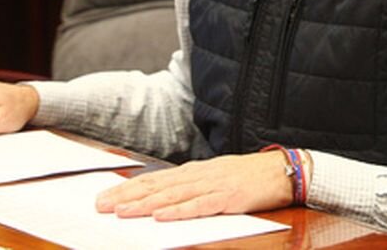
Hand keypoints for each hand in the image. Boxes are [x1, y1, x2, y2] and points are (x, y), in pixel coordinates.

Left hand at [96, 151, 292, 220]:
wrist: (285, 170)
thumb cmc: (252, 177)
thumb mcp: (218, 178)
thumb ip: (193, 187)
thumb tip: (164, 198)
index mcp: (197, 172)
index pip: (156, 180)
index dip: (129, 187)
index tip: (105, 196)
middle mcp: (201, 175)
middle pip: (159, 186)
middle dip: (128, 195)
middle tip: (101, 205)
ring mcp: (215, 185)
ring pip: (174, 195)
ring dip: (146, 204)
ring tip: (122, 211)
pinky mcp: (230, 198)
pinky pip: (201, 206)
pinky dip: (180, 211)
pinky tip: (162, 216)